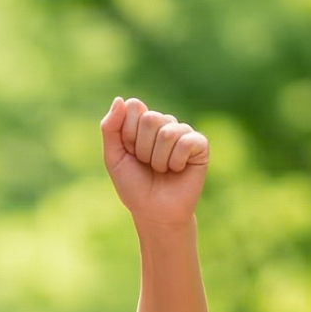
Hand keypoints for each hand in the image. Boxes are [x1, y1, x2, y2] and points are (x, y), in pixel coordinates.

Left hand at [101, 98, 207, 226]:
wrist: (154, 213)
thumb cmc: (134, 186)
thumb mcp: (114, 157)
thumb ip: (110, 128)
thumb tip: (120, 99)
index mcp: (142, 122)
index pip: (133, 106)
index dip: (128, 133)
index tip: (130, 152)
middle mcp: (164, 123)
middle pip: (150, 118)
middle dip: (143, 148)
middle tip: (147, 164)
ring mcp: (183, 132)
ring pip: (167, 132)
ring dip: (158, 159)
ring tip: (161, 170)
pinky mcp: (200, 145)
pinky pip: (186, 142)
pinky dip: (176, 162)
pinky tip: (177, 170)